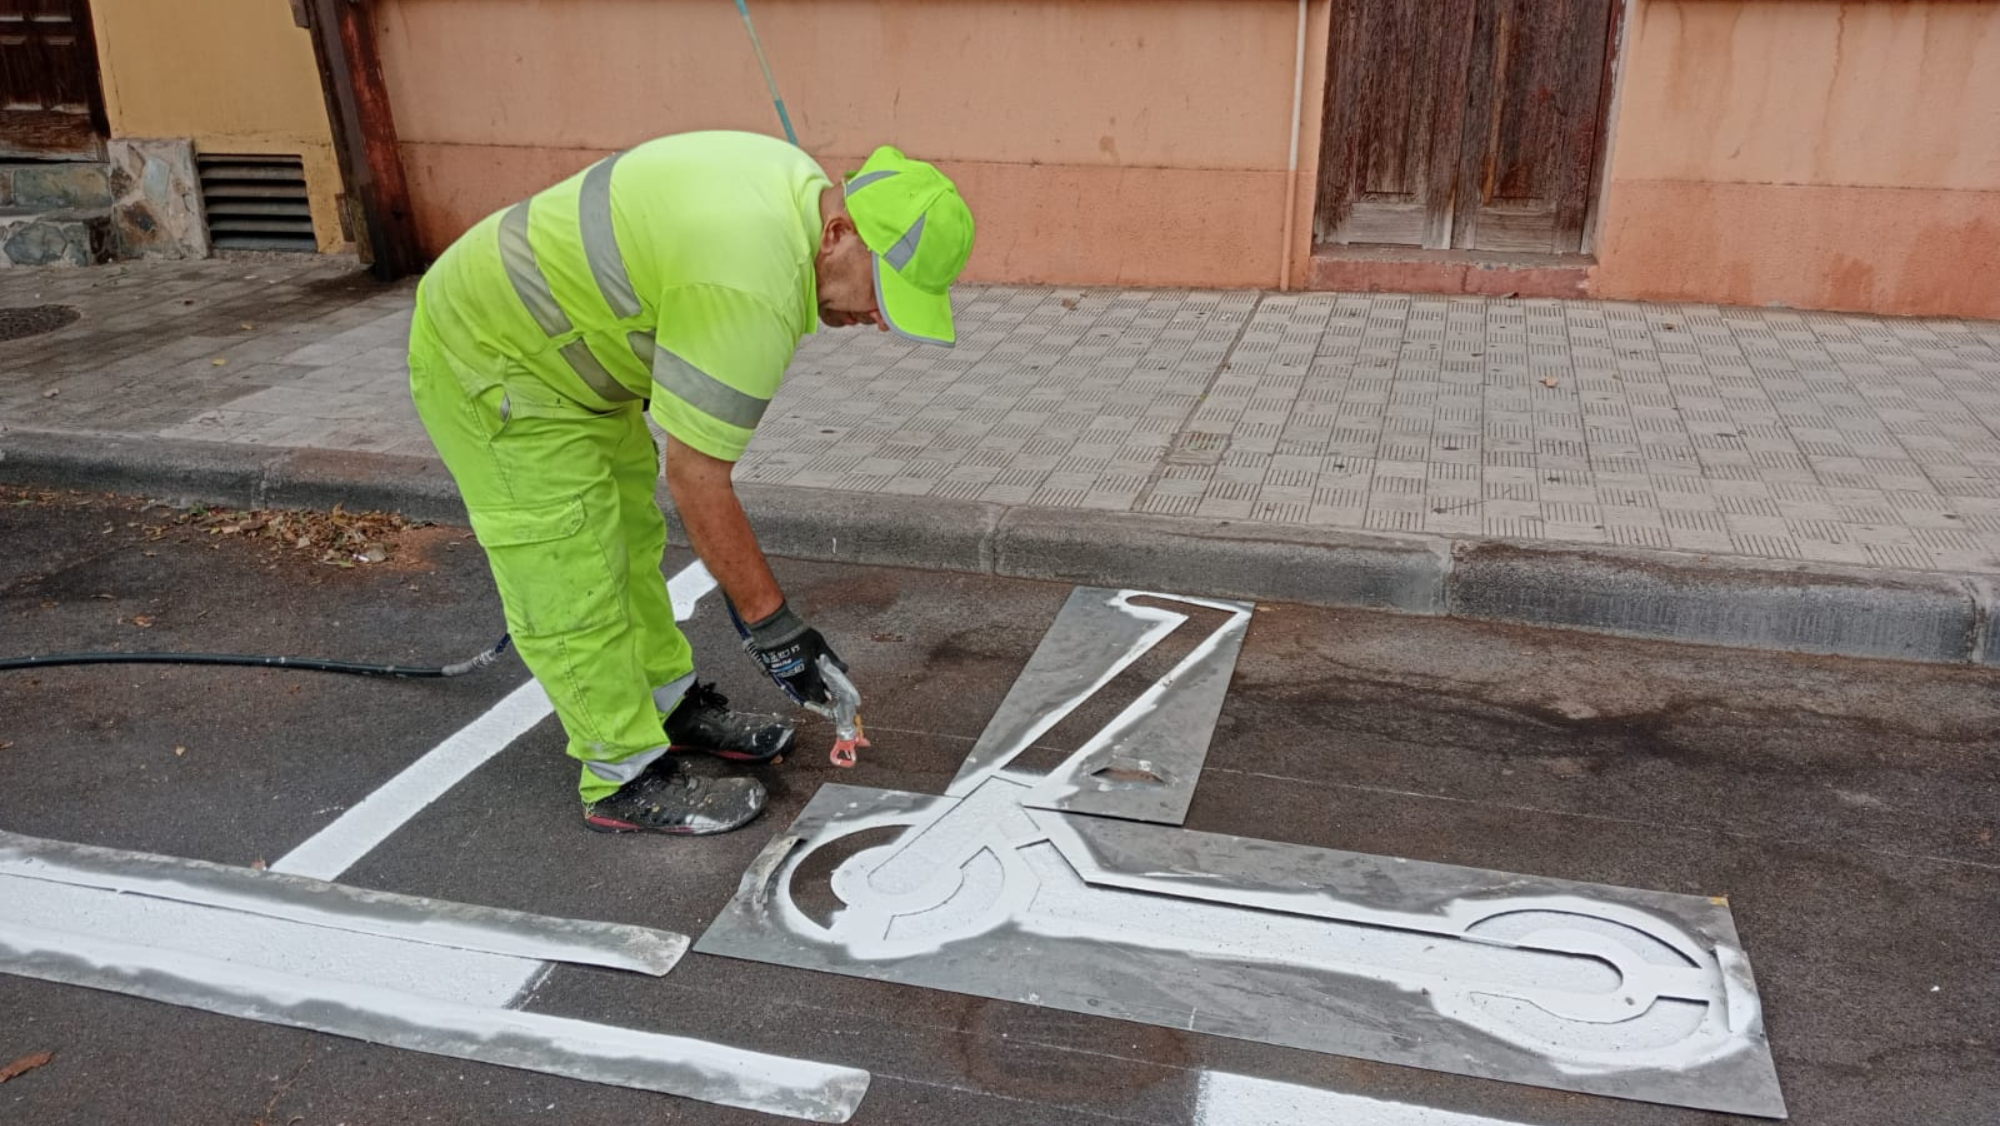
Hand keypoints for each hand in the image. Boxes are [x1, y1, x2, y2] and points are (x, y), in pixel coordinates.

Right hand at [730, 598, 846, 707]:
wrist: (773, 626)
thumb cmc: (797, 632)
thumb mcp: (818, 642)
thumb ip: (831, 657)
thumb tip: (843, 668)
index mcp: (807, 668)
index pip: (817, 690)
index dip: (823, 696)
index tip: (829, 696)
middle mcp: (795, 675)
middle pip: (806, 693)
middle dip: (814, 694)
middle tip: (821, 690)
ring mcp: (784, 675)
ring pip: (796, 689)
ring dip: (805, 689)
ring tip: (811, 682)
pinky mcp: (775, 672)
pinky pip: (788, 683)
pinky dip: (795, 682)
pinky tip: (799, 676)